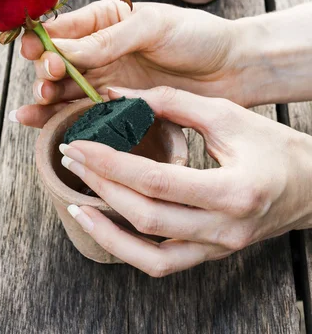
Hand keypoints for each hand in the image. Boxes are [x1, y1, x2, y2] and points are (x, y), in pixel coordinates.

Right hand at [15, 0, 246, 126]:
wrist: (233, 68)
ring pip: (64, 90)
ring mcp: (109, 79)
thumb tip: (60, 50)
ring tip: (32, 111)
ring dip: (45, 100)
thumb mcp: (152, 27)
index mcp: (106, 19)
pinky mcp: (120, 106)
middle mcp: (101, 49)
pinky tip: (41, 125)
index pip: (62, 29)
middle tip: (47, 85)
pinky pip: (85, 112)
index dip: (43, 42)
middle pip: (56, 63)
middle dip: (44, 75)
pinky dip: (62, 118)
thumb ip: (107, 40)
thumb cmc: (197, 36)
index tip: (38, 55)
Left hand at [59, 86, 311, 276]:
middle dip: (100, 185)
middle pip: (146, 217)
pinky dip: (127, 247)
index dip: (111, 163)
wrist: (310, 185)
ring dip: (106, 228)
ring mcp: (217, 248)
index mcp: (232, 191)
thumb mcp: (227, 114)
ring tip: (76, 199)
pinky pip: (162, 262)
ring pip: (149, 254)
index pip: (155, 181)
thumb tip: (120, 97)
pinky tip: (104, 223)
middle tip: (71, 157)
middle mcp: (224, 228)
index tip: (79, 143)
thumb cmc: (274, 146)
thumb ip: (174, 103)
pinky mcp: (210, 253)